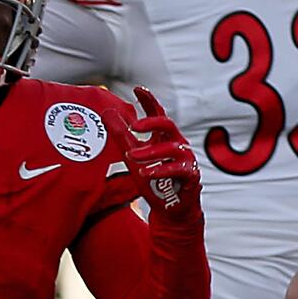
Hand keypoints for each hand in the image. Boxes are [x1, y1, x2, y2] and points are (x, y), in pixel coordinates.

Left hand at [123, 86, 200, 220]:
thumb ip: (121, 135)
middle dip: (152, 122)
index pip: (158, 114)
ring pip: (171, 148)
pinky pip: (178, 169)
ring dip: (150, 152)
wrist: (170, 210)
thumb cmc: (154, 182)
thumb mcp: (133, 156)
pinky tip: (146, 172)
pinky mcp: (190, 176)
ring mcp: (186, 160)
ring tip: (131, 156)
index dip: (149, 101)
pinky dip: (161, 170)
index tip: (137, 89)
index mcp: (163, 138)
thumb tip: (107, 112)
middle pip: (168, 124)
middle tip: (135, 126)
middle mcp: (177, 144)